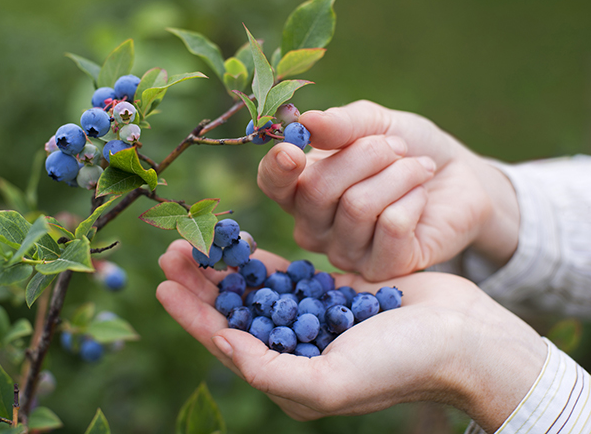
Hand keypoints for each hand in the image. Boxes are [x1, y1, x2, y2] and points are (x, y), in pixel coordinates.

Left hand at [156, 240, 545, 432]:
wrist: (460, 337)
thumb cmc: (399, 365)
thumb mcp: (329, 381)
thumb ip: (270, 369)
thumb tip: (223, 344)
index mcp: (289, 377)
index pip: (225, 343)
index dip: (191, 315)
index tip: (162, 284)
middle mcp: (295, 349)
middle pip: (234, 312)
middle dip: (201, 283)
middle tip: (172, 250)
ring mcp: (312, 319)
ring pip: (255, 290)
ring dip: (225, 267)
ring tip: (197, 240)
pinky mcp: (331, 292)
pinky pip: (287, 274)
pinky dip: (262, 260)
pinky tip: (240, 243)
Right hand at [258, 100, 519, 279]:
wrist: (458, 178)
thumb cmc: (408, 149)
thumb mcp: (376, 124)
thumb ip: (341, 124)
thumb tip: (306, 122)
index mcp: (302, 188)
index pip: (272, 184)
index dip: (277, 169)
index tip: (293, 150)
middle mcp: (315, 227)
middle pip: (318, 190)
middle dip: (366, 155)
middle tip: (397, 148)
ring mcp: (345, 253)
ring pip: (358, 206)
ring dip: (398, 174)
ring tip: (418, 168)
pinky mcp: (382, 269)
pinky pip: (391, 226)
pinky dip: (413, 199)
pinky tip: (421, 198)